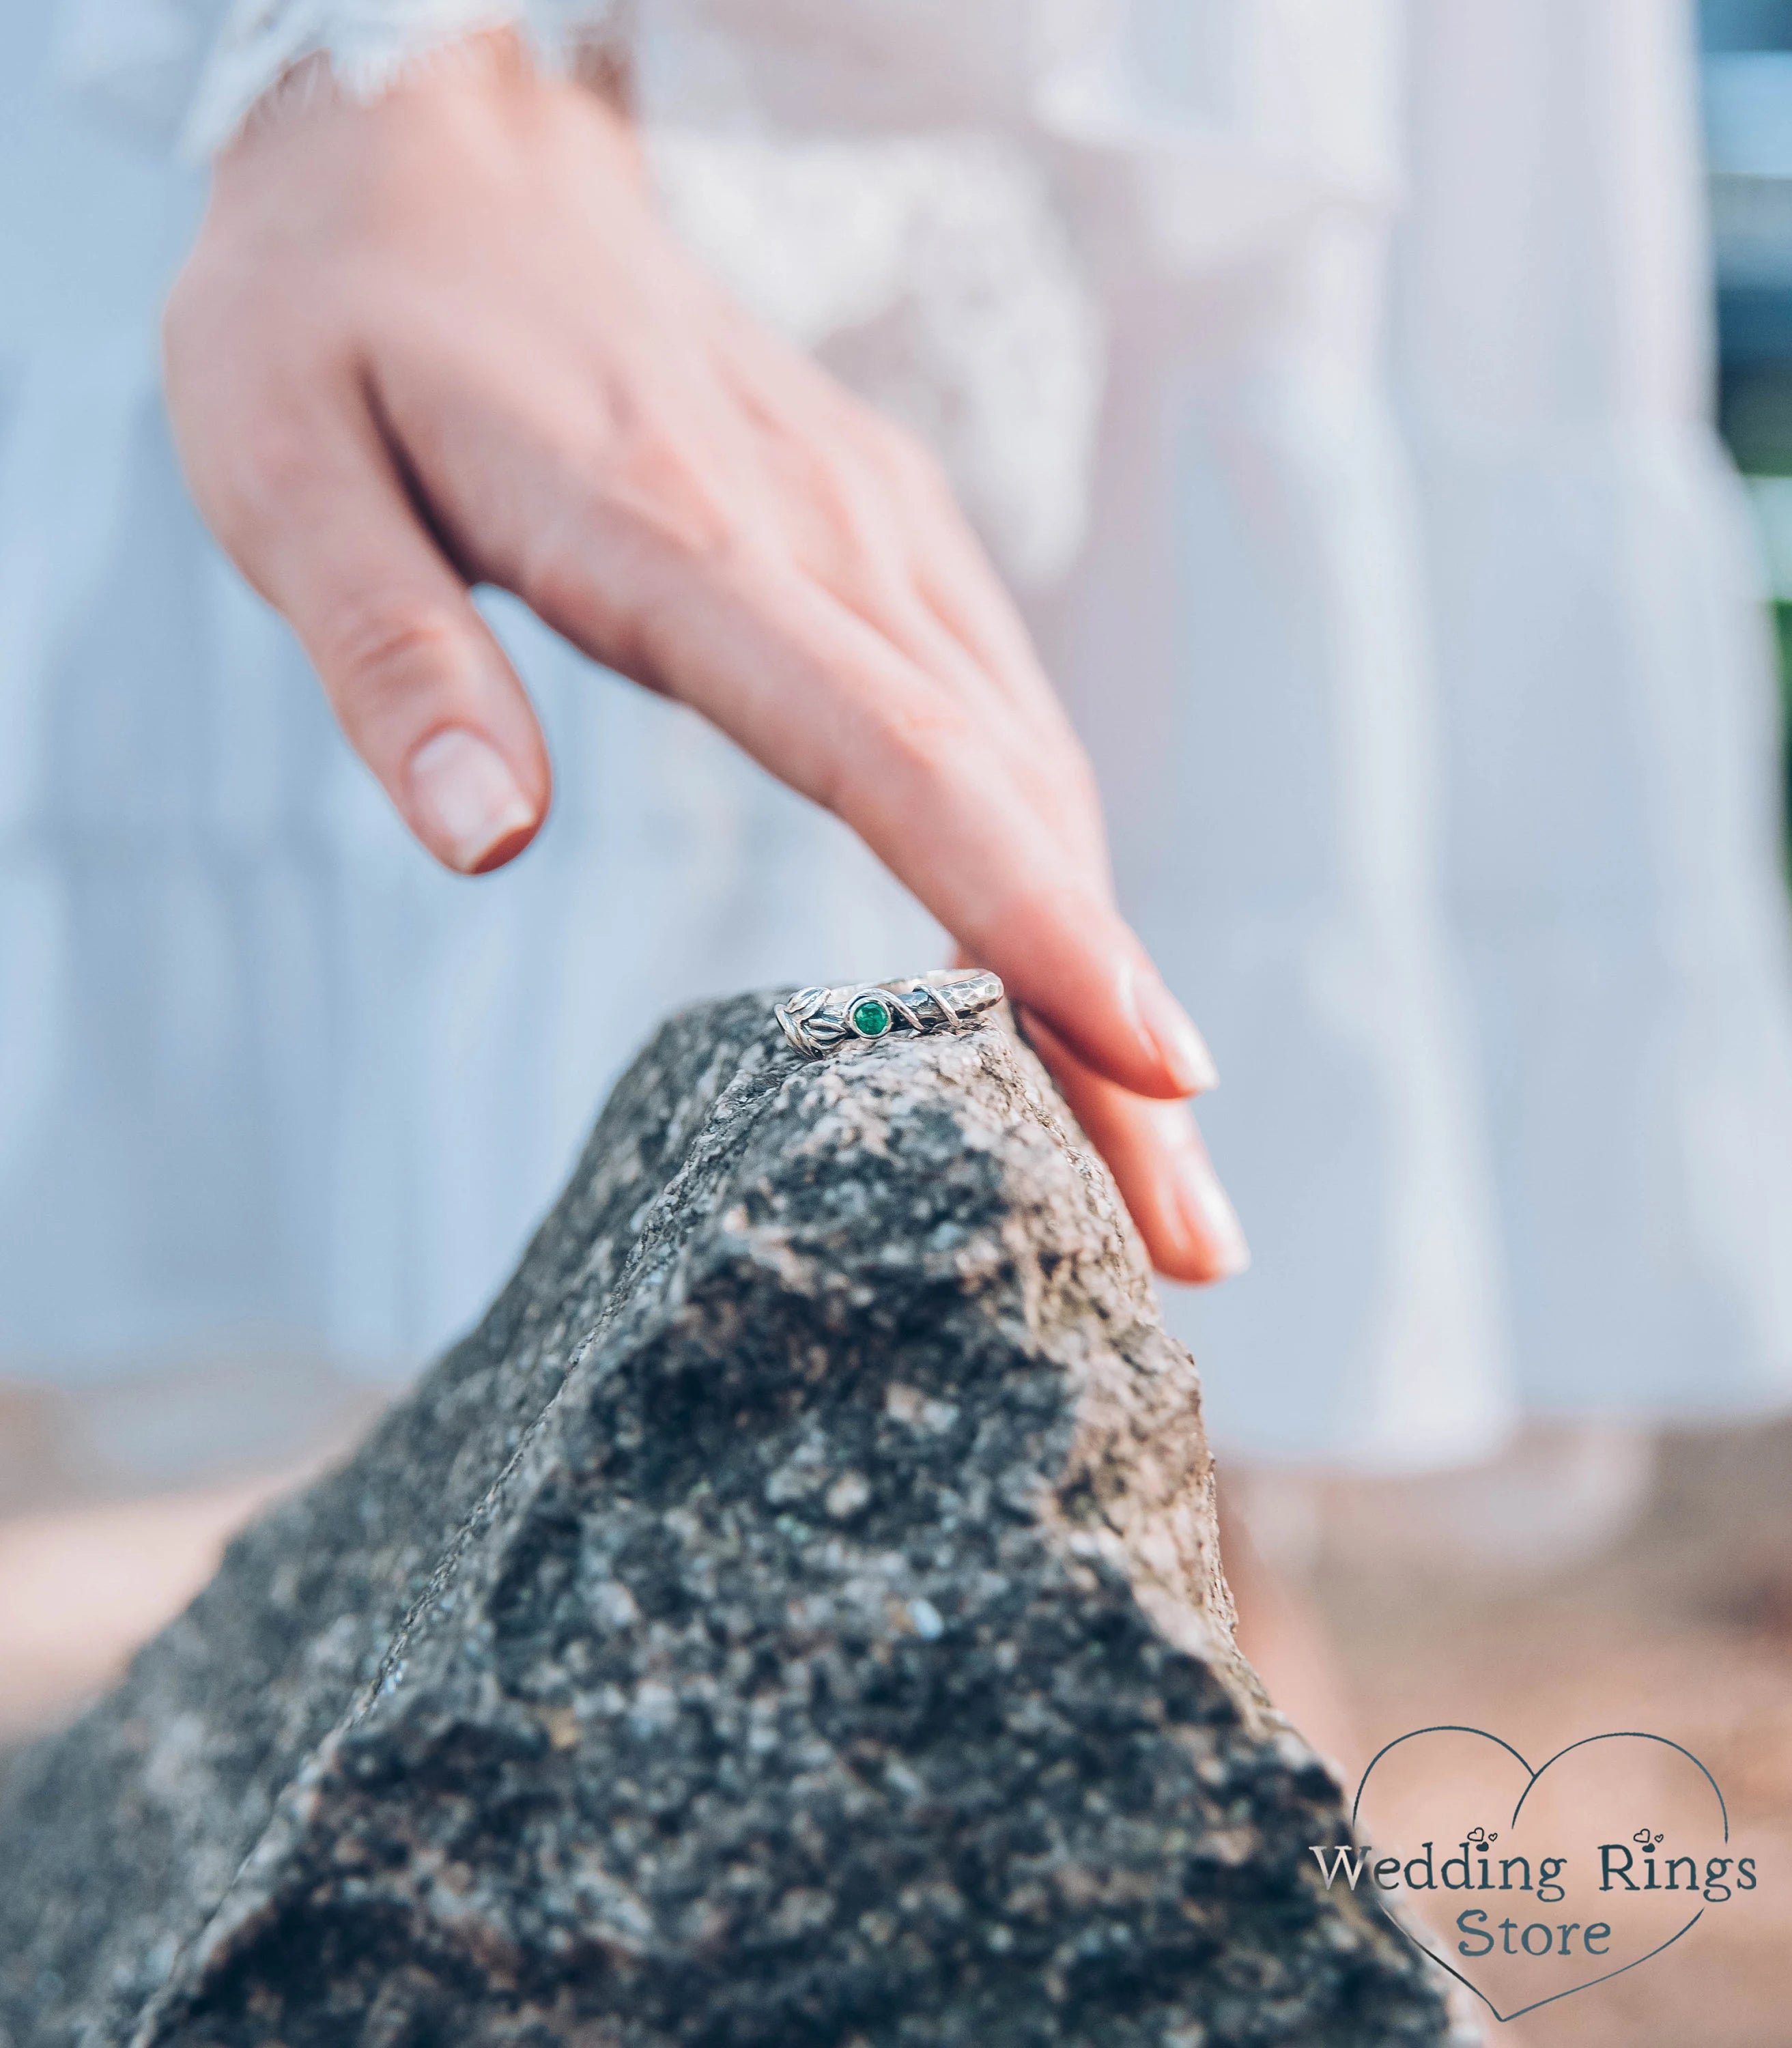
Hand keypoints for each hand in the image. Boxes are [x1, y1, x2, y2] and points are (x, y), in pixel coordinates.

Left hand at [162, 35, 1247, 1283]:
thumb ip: (391, 658)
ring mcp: (867, 522)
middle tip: (1193, 1231)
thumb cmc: (341, 313)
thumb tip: (487, 845)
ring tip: (1168, 1138)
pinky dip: (1055, 851)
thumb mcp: (286, 467)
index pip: (899, 755)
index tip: (1155, 1071)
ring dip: (1109, 958)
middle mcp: (817, 532)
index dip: (1034, 926)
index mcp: (674, 537)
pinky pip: (994, 705)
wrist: (435, 130)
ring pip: (1031, 764)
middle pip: (1012, 803)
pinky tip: (1080, 955)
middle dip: (1112, 1029)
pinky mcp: (875, 523)